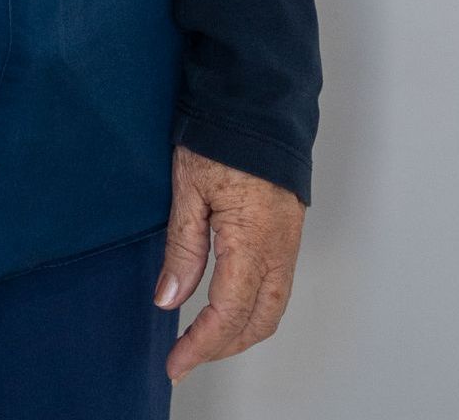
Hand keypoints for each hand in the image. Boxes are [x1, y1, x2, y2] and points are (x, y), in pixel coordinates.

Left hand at [153, 143, 306, 380]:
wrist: (256, 95)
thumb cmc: (222, 132)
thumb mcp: (188, 189)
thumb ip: (182, 249)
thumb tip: (169, 300)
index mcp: (253, 240)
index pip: (228, 314)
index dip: (201, 345)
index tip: (175, 363)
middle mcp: (279, 246)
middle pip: (259, 320)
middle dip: (225, 346)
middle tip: (188, 355)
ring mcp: (290, 237)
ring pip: (274, 305)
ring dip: (242, 329)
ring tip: (206, 336)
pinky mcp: (290, 226)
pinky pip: (279, 282)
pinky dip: (256, 304)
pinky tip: (230, 302)